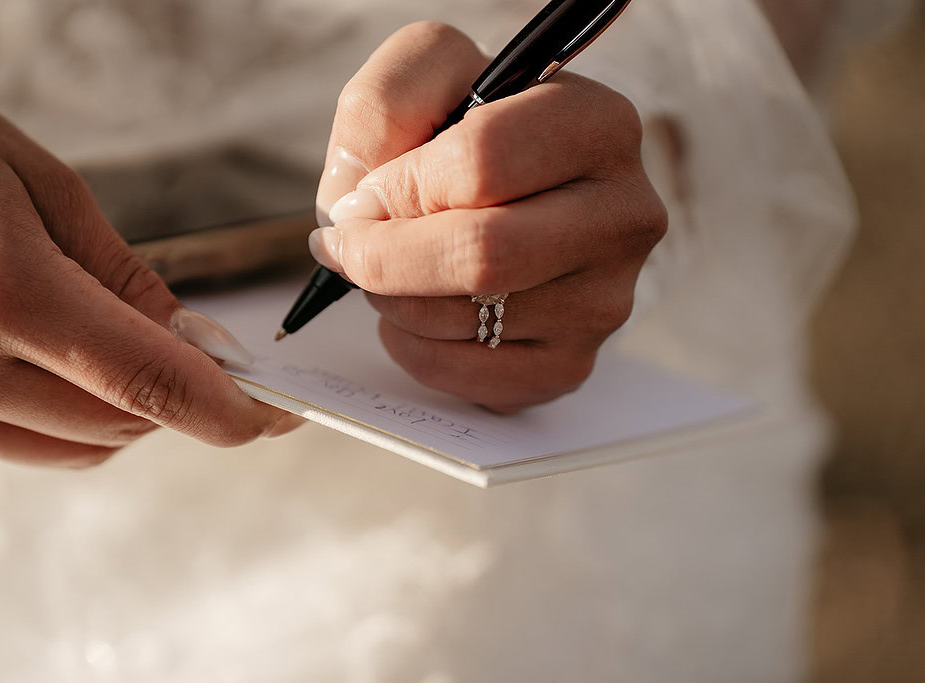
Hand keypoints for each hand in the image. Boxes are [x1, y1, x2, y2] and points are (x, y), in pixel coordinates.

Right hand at [0, 75, 300, 466]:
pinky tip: (74, 366)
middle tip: (213, 358)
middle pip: (125, 423)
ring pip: (83, 445)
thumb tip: (188, 342)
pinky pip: (30, 445)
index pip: (151, 385)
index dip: (229, 411)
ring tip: (130, 346)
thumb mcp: (42, 185)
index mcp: (3, 293)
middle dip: (184, 397)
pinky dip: (76, 417)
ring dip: (132, 410)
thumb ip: (125, 277)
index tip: (276, 414)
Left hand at [311, 23, 666, 412]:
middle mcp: (623, 217)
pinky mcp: (571, 364)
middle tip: (349, 246)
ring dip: (393, 299)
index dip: (397, 186)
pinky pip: (468, 376)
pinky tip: (418, 312)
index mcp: (599, 125)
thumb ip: (383, 105)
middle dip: (385, 257)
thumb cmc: (465, 130)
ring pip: (466, 321)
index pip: (481, 163)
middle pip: (481, 255)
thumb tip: (358, 208)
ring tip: (391, 270)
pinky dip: (414, 348)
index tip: (364, 195)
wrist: (511, 196)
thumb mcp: (428, 74)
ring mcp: (605, 301)